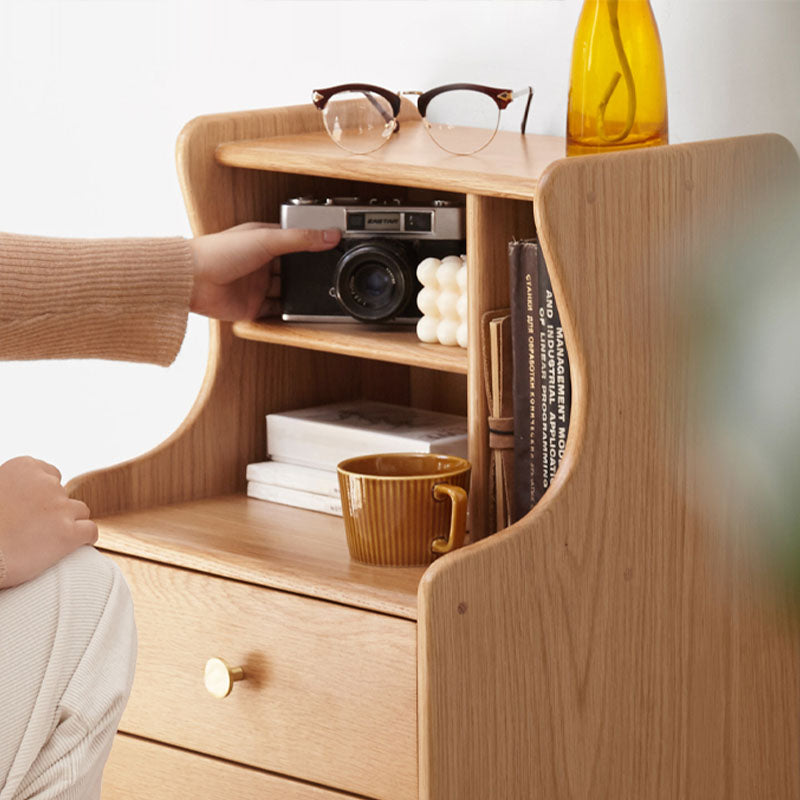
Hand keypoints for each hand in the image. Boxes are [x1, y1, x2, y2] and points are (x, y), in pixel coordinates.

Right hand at [0, 457, 96, 587]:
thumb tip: (24, 495)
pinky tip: (75, 545)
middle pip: (65, 494)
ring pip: (80, 511)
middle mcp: (46, 484)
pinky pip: (90, 531)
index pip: (51, 474)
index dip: (45, 494)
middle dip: (56, 509)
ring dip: (70, 523)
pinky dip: (85, 538)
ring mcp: (60, 507)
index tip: (35, 508)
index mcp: (24, 467)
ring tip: (49, 539)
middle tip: (37, 528)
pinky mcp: (68, 533)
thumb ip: (13, 486)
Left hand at [188, 222, 340, 319]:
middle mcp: (260, 263)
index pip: (293, 240)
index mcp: (262, 240)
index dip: (311, 244)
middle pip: (292, 268)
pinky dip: (287, 311)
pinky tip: (298, 310)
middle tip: (327, 273)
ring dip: (299, 292)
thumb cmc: (219, 252)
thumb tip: (330, 235)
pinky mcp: (252, 307)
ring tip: (316, 292)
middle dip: (307, 272)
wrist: (193, 280)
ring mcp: (256, 286)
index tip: (331, 246)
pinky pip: (276, 311)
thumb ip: (301, 238)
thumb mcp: (267, 239)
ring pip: (286, 290)